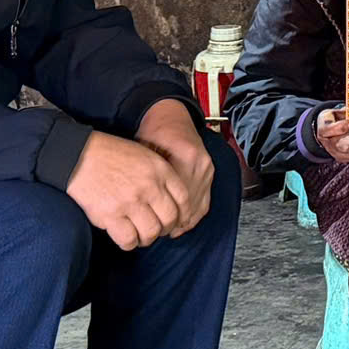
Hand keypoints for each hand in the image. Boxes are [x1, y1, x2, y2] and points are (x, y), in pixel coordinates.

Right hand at [67, 130, 194, 250]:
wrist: (78, 156)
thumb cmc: (111, 155)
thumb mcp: (144, 155)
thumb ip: (160, 176)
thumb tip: (172, 201)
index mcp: (160, 170)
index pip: (184, 199)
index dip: (183, 214)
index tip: (178, 220)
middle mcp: (149, 186)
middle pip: (170, 219)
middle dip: (166, 229)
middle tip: (157, 230)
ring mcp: (130, 202)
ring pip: (151, 233)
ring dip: (147, 238)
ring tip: (141, 235)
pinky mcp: (110, 215)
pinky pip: (128, 240)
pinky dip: (129, 243)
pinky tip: (126, 237)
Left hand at [132, 97, 214, 232]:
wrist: (170, 116)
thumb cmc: (153, 131)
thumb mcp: (143, 152)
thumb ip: (145, 177)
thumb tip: (138, 206)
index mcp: (185, 156)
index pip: (174, 196)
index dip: (161, 213)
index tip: (148, 223)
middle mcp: (201, 164)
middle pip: (187, 204)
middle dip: (171, 221)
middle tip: (154, 232)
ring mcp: (208, 169)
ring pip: (197, 206)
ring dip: (182, 221)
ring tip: (166, 231)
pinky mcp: (210, 173)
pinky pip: (205, 202)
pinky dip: (194, 216)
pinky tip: (182, 225)